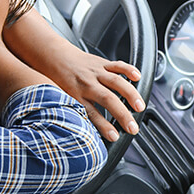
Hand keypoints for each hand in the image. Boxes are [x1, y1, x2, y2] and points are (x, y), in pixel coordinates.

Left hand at [4, 11, 144, 141]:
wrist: (52, 57)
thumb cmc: (57, 81)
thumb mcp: (61, 101)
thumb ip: (75, 115)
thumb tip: (86, 136)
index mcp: (76, 96)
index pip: (92, 114)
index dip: (104, 126)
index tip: (115, 137)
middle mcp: (87, 84)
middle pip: (107, 99)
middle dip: (122, 114)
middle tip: (133, 128)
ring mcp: (95, 73)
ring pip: (116, 82)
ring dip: (130, 94)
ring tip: (140, 107)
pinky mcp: (101, 63)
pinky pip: (117, 65)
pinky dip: (128, 70)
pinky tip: (137, 77)